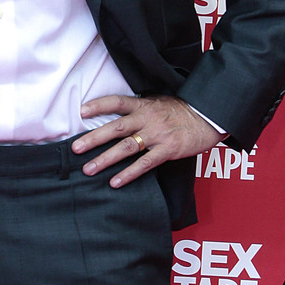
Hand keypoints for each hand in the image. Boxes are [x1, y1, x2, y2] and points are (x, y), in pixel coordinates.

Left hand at [72, 94, 222, 187]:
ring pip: (127, 147)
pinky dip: (129, 174)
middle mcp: (148, 118)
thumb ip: (139, 109)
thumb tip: (117, 116)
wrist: (209, 117)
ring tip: (89, 169)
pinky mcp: (168, 149)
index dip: (99, 105)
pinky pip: (145, 164)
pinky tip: (115, 182)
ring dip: (106, 159)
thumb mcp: (159, 103)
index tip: (82, 111)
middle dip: (94, 138)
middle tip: (75, 148)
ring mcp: (157, 135)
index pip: (117, 102)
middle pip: (116, 127)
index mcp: (144, 105)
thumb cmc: (182, 111)